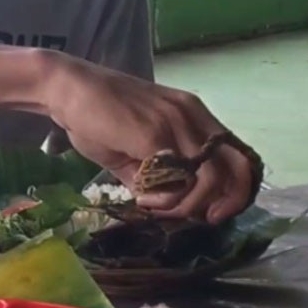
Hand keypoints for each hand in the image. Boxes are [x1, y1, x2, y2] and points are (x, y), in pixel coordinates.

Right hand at [41, 53, 253, 223]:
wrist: (67, 89)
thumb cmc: (94, 117)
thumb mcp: (131, 150)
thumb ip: (152, 175)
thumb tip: (161, 204)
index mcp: (193, 115)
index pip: (237, 154)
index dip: (232, 188)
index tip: (208, 209)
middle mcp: (193, 116)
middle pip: (239, 167)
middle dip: (226, 202)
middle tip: (201, 218)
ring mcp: (176, 123)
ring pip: (212, 178)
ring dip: (188, 204)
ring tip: (157, 206)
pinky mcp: (154, 133)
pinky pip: (178, 177)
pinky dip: (165, 199)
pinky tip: (143, 199)